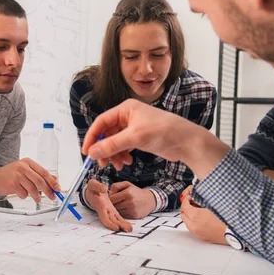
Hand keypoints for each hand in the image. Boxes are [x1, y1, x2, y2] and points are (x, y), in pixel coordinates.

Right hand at [0, 158, 58, 202]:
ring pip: (33, 189)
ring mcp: (17, 175)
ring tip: (37, 199)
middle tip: (52, 196)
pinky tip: (19, 193)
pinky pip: (24, 194)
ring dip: (36, 196)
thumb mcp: (25, 171)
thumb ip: (39, 174)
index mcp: (28, 162)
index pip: (44, 172)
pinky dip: (24, 196)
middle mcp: (23, 167)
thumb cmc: (9, 175)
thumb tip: (54, 179)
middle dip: (48, 190)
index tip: (57, 188)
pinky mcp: (12, 184)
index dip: (52, 181)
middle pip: (40, 181)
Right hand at [81, 99, 228, 178]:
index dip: (92, 136)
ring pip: (115, 142)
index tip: (87, 151)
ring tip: (119, 165)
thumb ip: (112, 145)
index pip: (101, 122)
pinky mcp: (139, 138)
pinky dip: (122, 155)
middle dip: (104, 149)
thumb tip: (93, 152)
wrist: (187, 141)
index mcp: (126, 109)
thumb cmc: (165, 131)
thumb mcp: (135, 137)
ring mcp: (134, 128)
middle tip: (102, 163)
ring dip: (113, 154)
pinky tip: (126, 162)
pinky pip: (123, 147)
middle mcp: (128, 116)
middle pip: (107, 133)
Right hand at [84, 180, 132, 231]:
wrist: (91, 191)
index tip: (116, 227)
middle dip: (120, 226)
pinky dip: (123, 221)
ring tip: (130, 229)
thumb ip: (98, 186)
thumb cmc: (92, 189)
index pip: (104, 218)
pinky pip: (118, 217)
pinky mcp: (112, 209)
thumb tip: (104, 188)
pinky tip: (129, 225)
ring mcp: (109, 211)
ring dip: (123, 225)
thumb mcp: (92, 185)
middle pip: (112, 221)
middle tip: (128, 230)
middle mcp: (105, 210)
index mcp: (100, 206)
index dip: (110, 223)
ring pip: (116, 220)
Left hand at [109, 182, 155, 218]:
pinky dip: (122, 212)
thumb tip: (109, 193)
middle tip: (115, 201)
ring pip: (118, 211)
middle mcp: (130, 202)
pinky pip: (123, 215)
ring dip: (117, 209)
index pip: (112, 198)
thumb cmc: (137, 192)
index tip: (112, 197)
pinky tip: (125, 208)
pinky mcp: (134, 216)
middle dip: (113, 204)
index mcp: (128, 193)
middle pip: (114, 206)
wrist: (150, 200)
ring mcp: (132, 210)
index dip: (110, 198)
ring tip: (120, 204)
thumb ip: (116, 186)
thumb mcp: (127, 184)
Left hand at [180, 187, 226, 244]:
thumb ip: (202, 201)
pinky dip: (194, 223)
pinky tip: (202, 219)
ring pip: (187, 222)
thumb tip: (197, 198)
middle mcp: (194, 226)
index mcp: (196, 216)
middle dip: (186, 207)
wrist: (235, 232)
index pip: (184, 206)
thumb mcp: (213, 205)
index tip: (189, 197)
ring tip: (197, 211)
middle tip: (192, 202)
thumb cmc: (227, 218)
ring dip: (189, 216)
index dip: (186, 199)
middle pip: (183, 214)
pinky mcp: (202, 238)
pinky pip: (193, 228)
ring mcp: (197, 233)